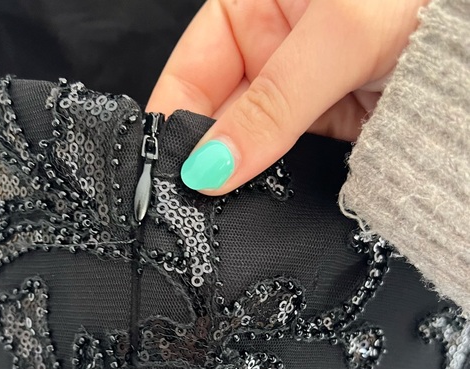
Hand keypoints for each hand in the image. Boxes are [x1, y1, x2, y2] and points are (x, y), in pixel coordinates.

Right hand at [147, 0, 428, 193]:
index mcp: (247, 13)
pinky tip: (260, 208)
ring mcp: (290, 100)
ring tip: (222, 212)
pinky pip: (281, 167)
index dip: (174, 124)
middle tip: (192, 204)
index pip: (188, 75)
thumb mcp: (335, 38)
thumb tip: (211, 166)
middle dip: (204, 162)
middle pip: (213, 119)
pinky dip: (270, 189)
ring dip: (236, 180)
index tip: (168, 172)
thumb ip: (272, 105)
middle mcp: (263, 58)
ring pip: (244, 150)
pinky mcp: (317, 133)